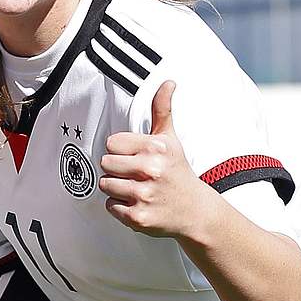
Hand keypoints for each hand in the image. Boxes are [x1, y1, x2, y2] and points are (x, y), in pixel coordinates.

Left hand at [99, 82, 211, 239]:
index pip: (111, 143)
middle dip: (117, 169)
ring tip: (137, 189)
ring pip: (104, 185)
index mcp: (155, 148)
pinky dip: (120, 207)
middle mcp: (150, 170)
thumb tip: (168, 82)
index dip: (121, 151)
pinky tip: (138, 204)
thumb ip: (162, 109)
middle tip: (137, 175)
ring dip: (117, 189)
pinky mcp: (138, 217)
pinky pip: (109, 206)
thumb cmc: (178, 172)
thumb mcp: (170, 139)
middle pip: (105, 164)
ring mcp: (144, 195)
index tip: (136, 157)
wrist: (195, 211)